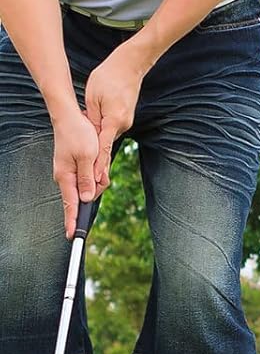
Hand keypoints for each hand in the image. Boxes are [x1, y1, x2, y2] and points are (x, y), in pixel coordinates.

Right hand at [52, 106, 100, 240]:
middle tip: (100, 168)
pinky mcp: (78, 167)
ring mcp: (72, 172)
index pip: (70, 204)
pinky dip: (98, 169)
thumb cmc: (78, 134)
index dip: (72, 220)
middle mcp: (67, 177)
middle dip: (98, 186)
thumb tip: (86, 198)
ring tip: (97, 158)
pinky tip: (97, 158)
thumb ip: (87, 178)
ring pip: (93, 184)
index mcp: (66, 177)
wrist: (70, 117)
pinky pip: (93, 175)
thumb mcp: (87, 156)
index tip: (72, 235)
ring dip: (100, 175)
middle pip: (87, 194)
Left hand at [82, 43, 147, 190]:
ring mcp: (126, 121)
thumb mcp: (94, 98)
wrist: (130, 64)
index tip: (95, 183)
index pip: (102, 150)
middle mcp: (122, 124)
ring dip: (96, 143)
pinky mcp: (125, 117)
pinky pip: (110, 129)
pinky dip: (101, 133)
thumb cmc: (108, 78)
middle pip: (104, 146)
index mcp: (114, 121)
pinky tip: (94, 129)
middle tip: (89, 179)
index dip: (97, 168)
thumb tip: (89, 137)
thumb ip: (92, 120)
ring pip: (106, 136)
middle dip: (95, 161)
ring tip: (86, 151)